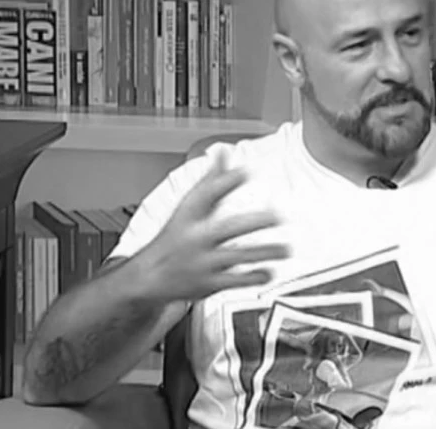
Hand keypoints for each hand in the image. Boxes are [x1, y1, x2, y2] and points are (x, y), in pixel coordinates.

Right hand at [139, 156, 289, 302]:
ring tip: (285, 249)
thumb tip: (223, 152)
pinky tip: (270, 272)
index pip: (205, 195)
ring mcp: (203, 262)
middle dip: (252, 223)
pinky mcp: (210, 283)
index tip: (245, 172)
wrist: (149, 278)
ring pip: (236, 257)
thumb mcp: (188, 208)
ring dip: (263, 252)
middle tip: (277, 217)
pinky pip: (235, 281)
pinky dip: (254, 277)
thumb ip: (211, 181)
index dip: (225, 182)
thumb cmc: (175, 237)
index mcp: (189, 216)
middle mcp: (195, 238)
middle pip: (225, 229)